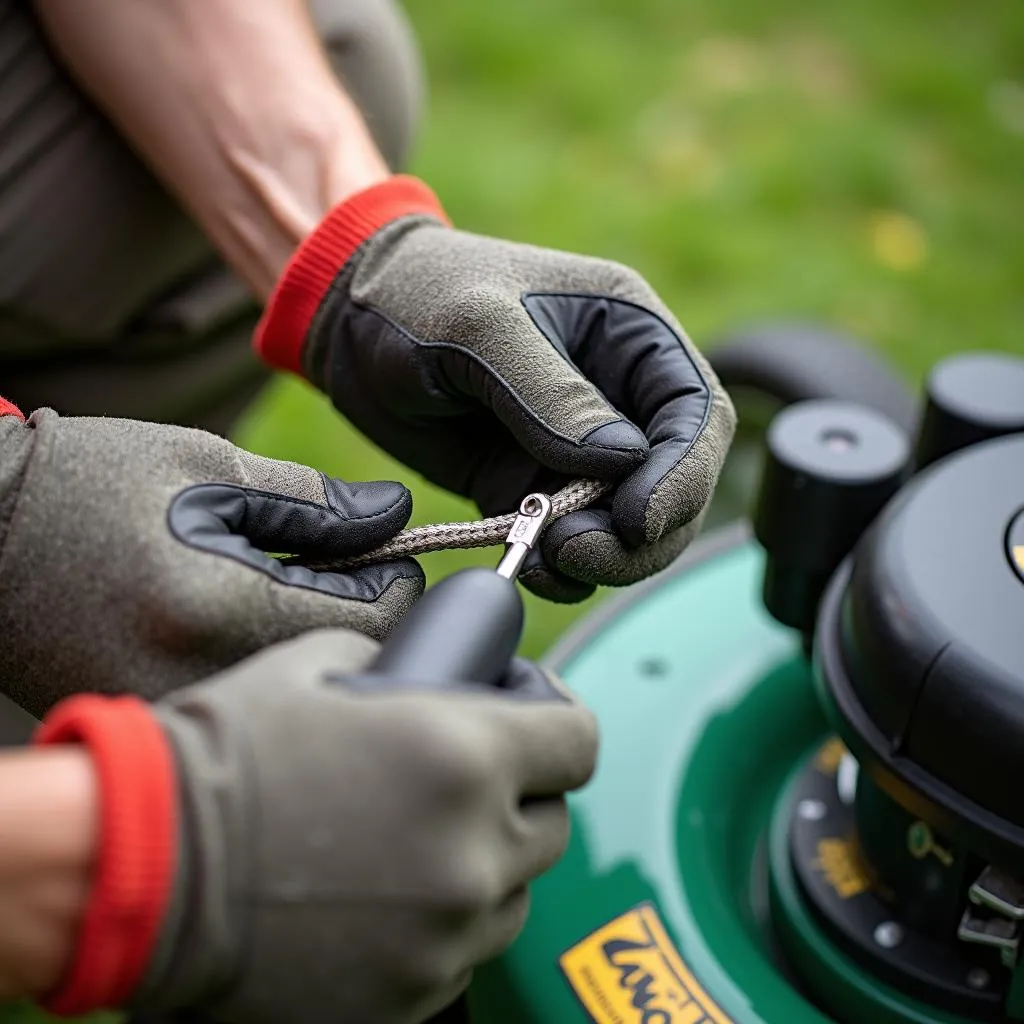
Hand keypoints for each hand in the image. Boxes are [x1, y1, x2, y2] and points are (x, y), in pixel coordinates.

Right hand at [0, 410, 422, 713]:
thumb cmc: (89, 484)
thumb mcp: (209, 469)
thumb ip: (316, 504)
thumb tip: (394, 514)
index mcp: (220, 608)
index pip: (367, 622)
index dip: (396, 585)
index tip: (393, 556)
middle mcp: (202, 678)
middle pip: (338, 663)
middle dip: (357, 610)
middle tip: (341, 561)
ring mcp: (176, 710)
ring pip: (295, 685)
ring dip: (312, 634)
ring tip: (279, 579)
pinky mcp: (156, 717)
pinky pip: (247, 697)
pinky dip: (264, 655)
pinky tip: (238, 614)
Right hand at [37, 630, 598, 1023]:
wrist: (146, 864)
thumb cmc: (229, 754)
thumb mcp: (319, 666)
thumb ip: (398, 665)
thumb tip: (430, 676)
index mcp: (466, 755)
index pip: (579, 740)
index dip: (557, 720)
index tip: (531, 714)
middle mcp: (475, 850)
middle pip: (554, 824)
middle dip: (520, 795)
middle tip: (464, 779)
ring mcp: (448, 933)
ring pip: (513, 893)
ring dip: (483, 862)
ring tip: (414, 840)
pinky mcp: (413, 994)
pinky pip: (461, 950)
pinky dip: (441, 921)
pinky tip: (384, 894)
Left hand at [257, 176, 735, 600]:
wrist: (349, 323)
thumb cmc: (417, 295)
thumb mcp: (480, 325)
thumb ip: (551, 391)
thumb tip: (620, 462)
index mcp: (630, 333)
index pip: (696, 414)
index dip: (682, 476)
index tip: (637, 520)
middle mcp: (619, 394)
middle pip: (675, 482)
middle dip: (642, 532)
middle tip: (577, 552)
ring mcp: (578, 447)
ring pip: (629, 524)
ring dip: (604, 558)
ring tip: (545, 560)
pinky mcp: (534, 484)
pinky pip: (571, 540)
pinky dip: (561, 567)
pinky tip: (528, 565)